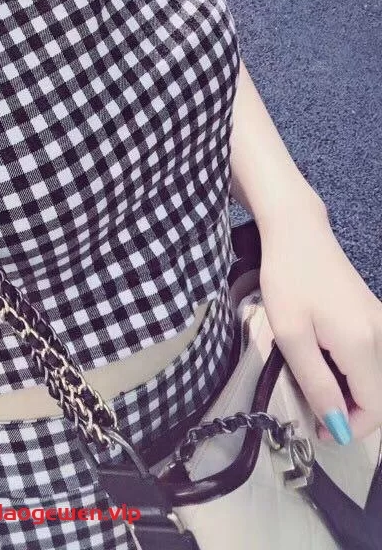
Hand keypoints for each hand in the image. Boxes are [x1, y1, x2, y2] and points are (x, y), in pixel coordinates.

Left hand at [258, 208, 381, 444]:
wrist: (297, 232)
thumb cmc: (288, 279)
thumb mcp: (291, 336)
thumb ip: (318, 385)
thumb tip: (339, 429)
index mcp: (363, 344)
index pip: (374, 409)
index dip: (348, 426)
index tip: (319, 428)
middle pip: (380, 396)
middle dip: (351, 411)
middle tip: (314, 400)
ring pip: (378, 379)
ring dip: (352, 392)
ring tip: (317, 376)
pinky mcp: (376, 315)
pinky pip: (374, 359)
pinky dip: (354, 371)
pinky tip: (326, 357)